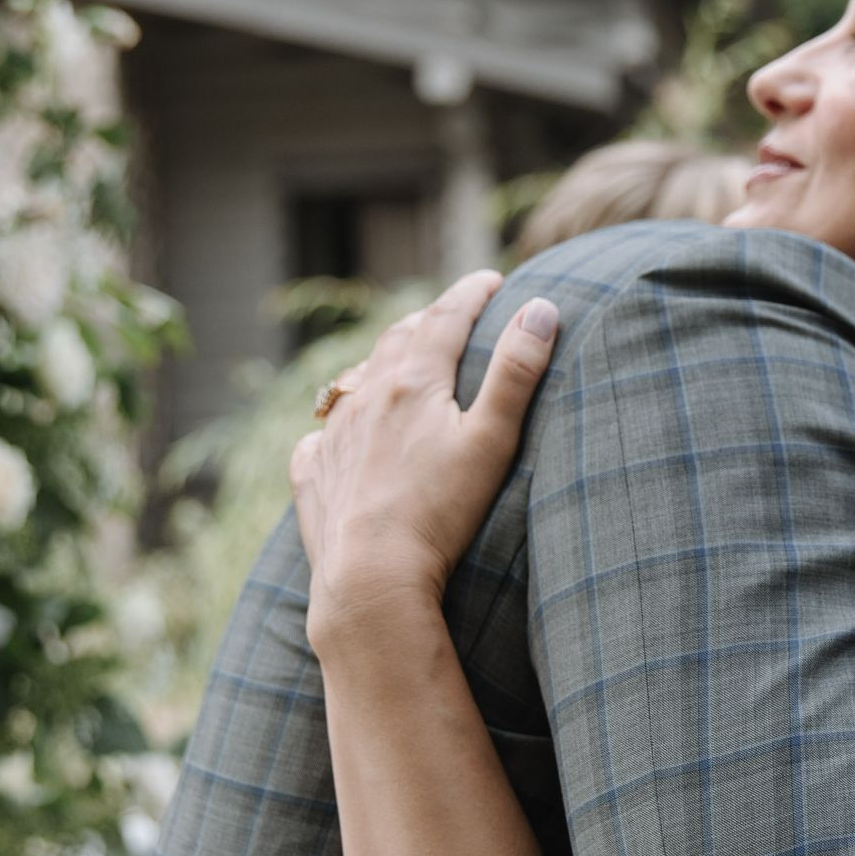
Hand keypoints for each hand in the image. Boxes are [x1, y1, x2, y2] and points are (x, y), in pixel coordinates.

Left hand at [290, 272, 559, 660]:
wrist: (370, 578)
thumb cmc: (441, 512)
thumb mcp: (493, 440)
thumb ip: (517, 372)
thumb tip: (541, 308)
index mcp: (412, 381)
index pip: (446, 318)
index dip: (472, 294)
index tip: (492, 278)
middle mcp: (365, 397)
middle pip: (398, 341)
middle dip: (428, 321)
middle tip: (450, 314)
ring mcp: (333, 436)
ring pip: (356, 382)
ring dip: (381, 364)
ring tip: (398, 363)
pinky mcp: (313, 475)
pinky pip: (320, 436)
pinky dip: (338, 423)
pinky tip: (341, 434)